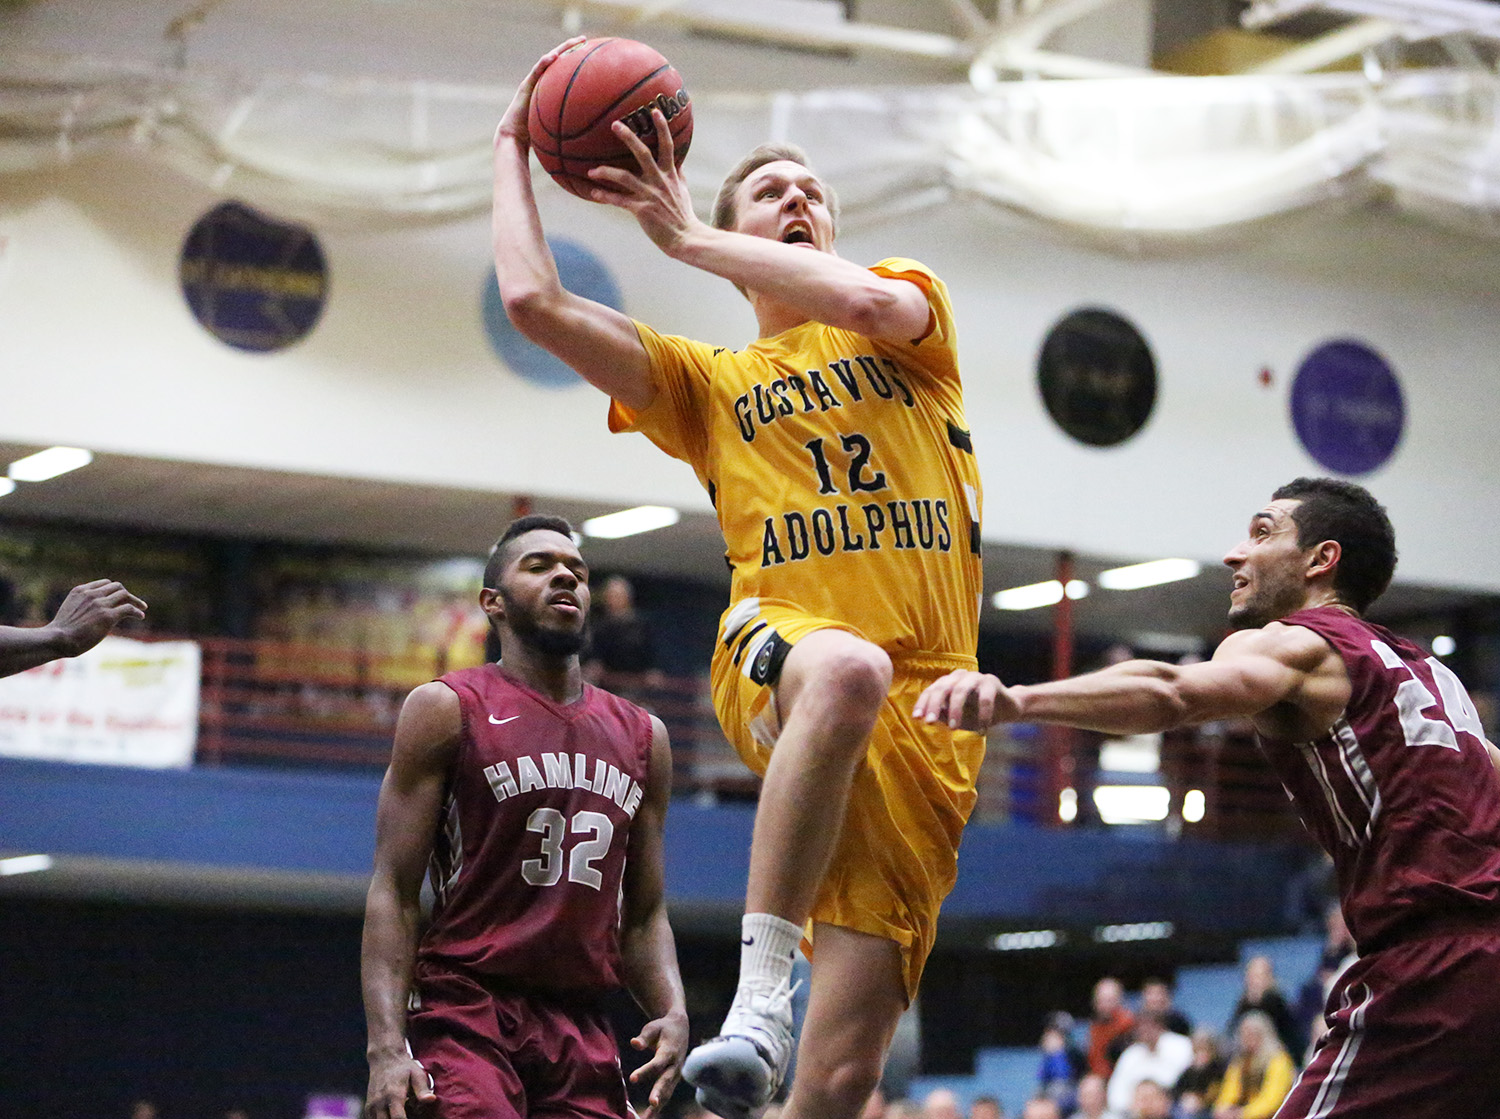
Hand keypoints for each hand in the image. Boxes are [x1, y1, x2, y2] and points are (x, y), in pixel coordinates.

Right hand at [44, 580, 146, 656]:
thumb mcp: (70, 611)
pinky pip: (128, 609)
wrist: (57, 639)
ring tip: (142, 608)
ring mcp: (100, 604)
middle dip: (127, 594)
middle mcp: (91, 594)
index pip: (104, 584)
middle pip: (117, 587)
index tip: (121, 597)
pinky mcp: (107, 616)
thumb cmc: (61, 632)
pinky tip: (140, 616)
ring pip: (124, 595)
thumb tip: (94, 615)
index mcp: (80, 591)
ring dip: (136, 602)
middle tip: (135, 602)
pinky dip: (137, 611)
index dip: (115, 590)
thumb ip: (82, 607)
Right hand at [364, 1049, 436, 1118]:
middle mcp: (380, 1102)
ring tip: (403, 1113)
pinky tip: (393, 1114)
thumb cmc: (404, 1067)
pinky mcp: (368, 1108)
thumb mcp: (417, 1074)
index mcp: (394, 1095)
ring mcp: (372, 1106)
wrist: (385, 1058)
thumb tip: (431, 1099)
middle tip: (410, 1115)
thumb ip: (423, 1089)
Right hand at [495, 37, 585, 149]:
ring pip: (548, 60)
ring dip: (561, 49)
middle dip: (571, 47)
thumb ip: (573, 124)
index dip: (576, 60)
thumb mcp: (560, 128)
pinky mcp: (525, 85)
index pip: (565, 70)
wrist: (515, 137)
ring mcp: (533, 81)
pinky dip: (545, 62)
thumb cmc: (537, 137)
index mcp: (550, 89)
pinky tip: (554, 56)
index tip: (591, 53)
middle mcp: (542, 82)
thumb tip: (594, 132)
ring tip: (573, 41)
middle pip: (558, 60)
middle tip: (585, 39)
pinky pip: (537, 71)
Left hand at [587, 109, 701, 253]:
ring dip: (606, 172)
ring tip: (592, 171)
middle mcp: (659, 181)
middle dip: (628, 137)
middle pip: (643, 153)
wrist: (685, 238)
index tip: (654, 110)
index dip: (661, 127)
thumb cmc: (683, 214)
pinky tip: (594, 193)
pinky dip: (605, 196)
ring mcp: (650, 195)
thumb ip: (678, 174)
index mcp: (670, 174)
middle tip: (614, 124)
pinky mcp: (641, 210)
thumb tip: (679, 162)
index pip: (667, 146)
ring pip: (624, 177)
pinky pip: (619, 200)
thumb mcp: (683, 190)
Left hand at [627, 1009, 688, 1118]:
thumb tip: (634, 1043)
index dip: (645, 1071)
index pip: (657, 1064)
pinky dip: (659, 1106)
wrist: (680, 1028)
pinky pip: (667, 1094)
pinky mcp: (673, 1079)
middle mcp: (675, 1065)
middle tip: (652, 1104)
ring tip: (647, 1118)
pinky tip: (649, 1117)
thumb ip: (644, 1037)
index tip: (632, 1079)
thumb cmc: (662, 1028)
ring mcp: (676, 1074)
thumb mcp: (653, 1028)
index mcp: (669, 1051)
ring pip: (668, 1091)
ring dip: (659, 1105)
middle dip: (659, 1093)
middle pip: (666, 1081)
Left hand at [911, 670, 1019, 730]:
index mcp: (948, 682)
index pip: (931, 690)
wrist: (1006, 708)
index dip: (922, 703)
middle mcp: (959, 676)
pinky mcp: (992, 681)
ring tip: (953, 728)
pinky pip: (985, 698)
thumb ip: (942, 715)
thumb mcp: (957, 717)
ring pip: (961, 690)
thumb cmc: (976, 713)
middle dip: (934, 705)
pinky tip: (983, 730)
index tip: (917, 718)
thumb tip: (925, 718)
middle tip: (929, 723)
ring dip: (955, 710)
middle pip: (942, 687)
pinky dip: (982, 715)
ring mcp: (976, 677)